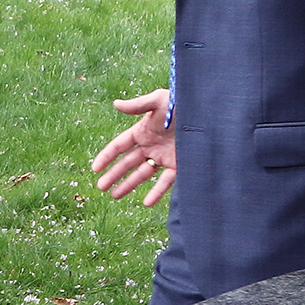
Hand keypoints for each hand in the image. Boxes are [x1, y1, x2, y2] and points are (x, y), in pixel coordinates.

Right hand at [91, 89, 176, 205]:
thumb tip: (116, 104)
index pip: (119, 146)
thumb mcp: (159, 101)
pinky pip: (166, 181)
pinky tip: (146, 203)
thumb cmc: (182, 103)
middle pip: (127, 163)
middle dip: (113, 175)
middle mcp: (151, 146)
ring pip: (142, 174)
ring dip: (128, 185)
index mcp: (143, 131)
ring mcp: (164, 156)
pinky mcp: (179, 164)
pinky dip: (156, 192)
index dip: (106, 156)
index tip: (95, 169)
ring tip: (115, 196)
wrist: (209, 114)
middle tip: (100, 187)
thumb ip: (137, 105)